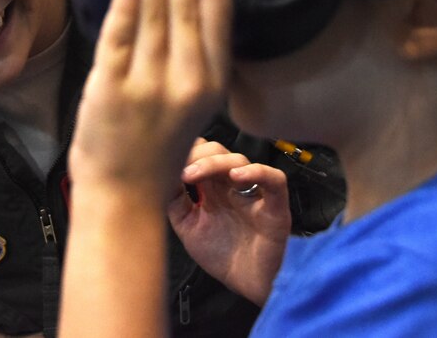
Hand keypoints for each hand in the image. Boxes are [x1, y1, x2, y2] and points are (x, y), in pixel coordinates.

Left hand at [69, 0, 232, 198]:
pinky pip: (119, 39)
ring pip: (152, 14)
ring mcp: (147, 86)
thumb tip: (185, 4)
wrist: (125, 196)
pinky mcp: (110, 89)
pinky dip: (124, 6)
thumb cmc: (158, 150)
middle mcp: (185, 82)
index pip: (216, 23)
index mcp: (210, 86)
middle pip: (184, 9)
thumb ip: (193, 63)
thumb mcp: (193, 107)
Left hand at [168, 139, 291, 305]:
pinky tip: (236, 177)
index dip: (187, 153)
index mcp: (214, 187)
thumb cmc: (223, 256)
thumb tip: (161, 177)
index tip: (168, 163)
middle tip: (181, 170)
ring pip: (240, 160)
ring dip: (214, 163)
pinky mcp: (275, 205)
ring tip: (193, 175)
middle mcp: (233, 185)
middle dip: (197, 155)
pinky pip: (274, 179)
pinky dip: (257, 172)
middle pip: (218, 151)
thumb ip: (175, 203)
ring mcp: (254, 192)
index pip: (202, 154)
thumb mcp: (189, 227)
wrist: (248, 284)